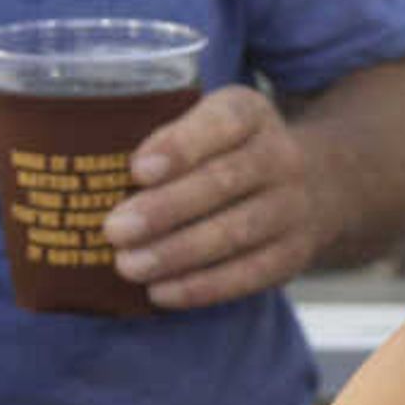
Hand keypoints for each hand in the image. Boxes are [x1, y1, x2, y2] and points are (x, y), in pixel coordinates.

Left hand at [105, 85, 326, 309]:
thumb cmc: (228, 151)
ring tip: (128, 265)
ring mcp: (294, 207)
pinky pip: (251, 273)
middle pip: (225, 181)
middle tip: (113, 229)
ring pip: (237, 231)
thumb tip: (84, 174)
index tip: (137, 170)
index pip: (223, 122)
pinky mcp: (295, 252)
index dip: (181, 146)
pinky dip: (204, 286)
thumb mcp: (208, 121)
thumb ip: (164, 137)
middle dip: (166, 209)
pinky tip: (161, 292)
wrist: (320, 182)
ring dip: (178, 252)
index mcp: (251, 113)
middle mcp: (281, 156)